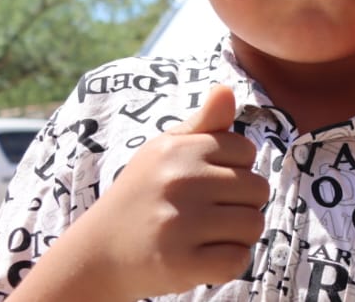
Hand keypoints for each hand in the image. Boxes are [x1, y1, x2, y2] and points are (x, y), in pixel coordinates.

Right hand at [73, 84, 269, 297]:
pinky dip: (229, 264)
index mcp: (177, 149)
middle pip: (258, 189)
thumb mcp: (164, 151)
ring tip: (206, 235)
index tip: (207, 184)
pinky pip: (238, 261)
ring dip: (238, 235)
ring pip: (254, 225)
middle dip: (241, 204)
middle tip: (207, 215)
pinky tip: (204, 258)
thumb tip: (226, 89)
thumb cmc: (142, 195)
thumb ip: (204, 124)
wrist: (96, 254)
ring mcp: (178, 224)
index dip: (234, 170)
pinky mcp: (179, 263)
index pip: (247, 151)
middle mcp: (178, 181)